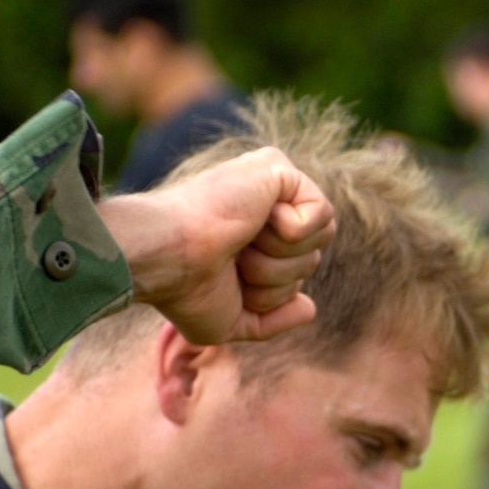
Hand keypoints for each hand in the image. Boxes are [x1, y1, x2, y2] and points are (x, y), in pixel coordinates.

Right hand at [98, 146, 336, 345]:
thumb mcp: (229, 322)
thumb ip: (272, 320)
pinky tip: (254, 220)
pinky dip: (290, 233)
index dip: (272, 294)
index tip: (228, 281)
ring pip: (322, 238)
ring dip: (280, 259)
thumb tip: (310, 308)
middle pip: (313, 258)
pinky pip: (321, 214)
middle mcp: (262, 204)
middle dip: (278, 279)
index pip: (299, 271)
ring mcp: (268, 181)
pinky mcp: (276, 166)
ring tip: (239, 244)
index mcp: (250, 233)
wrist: (166, 260)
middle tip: (233, 263)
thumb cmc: (184, 290)